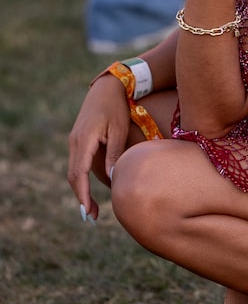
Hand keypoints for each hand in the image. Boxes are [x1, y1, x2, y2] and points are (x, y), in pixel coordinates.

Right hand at [67, 75, 129, 219]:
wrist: (109, 87)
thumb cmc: (117, 107)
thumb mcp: (119, 131)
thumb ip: (115, 155)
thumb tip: (113, 179)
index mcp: (83, 140)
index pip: (79, 174)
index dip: (82, 194)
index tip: (88, 211)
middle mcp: (75, 142)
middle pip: (74, 176)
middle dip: (82, 197)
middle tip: (93, 216)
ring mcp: (76, 141)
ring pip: (77, 170)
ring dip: (85, 188)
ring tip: (98, 207)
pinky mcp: (81, 140)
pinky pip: (83, 162)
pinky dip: (89, 176)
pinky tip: (104, 184)